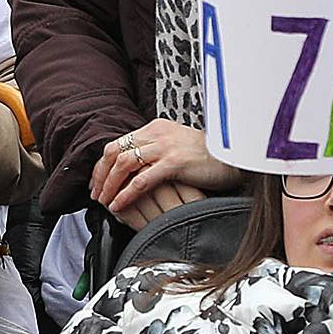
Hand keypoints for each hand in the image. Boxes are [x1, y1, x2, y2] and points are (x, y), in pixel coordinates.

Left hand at [90, 120, 242, 216]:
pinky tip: (118, 205)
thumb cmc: (212, 158)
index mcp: (157, 128)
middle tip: (95, 194)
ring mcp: (166, 147)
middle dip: (100, 175)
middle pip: (115, 151)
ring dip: (109, 185)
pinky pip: (141, 181)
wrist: (237, 158)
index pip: (119, 144)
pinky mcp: (175, 163)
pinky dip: (125, 194)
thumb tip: (139, 168)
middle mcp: (158, 133)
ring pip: (124, 164)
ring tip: (104, 201)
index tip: (97, 182)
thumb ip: (159, 152)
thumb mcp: (180, 147)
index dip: (103, 165)